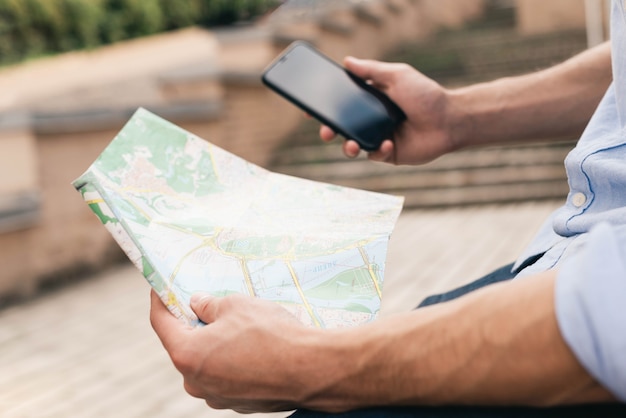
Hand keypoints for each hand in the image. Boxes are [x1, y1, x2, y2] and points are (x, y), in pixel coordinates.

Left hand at [150, 291, 325, 412]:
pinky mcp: (239, 404)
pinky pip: (227, 376)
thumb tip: (198, 304)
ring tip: (239, 325)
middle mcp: (195, 383)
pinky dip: (233, 361)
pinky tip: (254, 347)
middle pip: (185, 346)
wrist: (311, 369)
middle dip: (194, 325)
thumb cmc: (270, 334)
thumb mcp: (236, 305)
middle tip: (207, 304)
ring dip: (216, 344)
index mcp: (187, 355)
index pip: (161, 324)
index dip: (160, 302)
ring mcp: (217, 398)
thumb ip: (209, 305)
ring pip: (208, 363)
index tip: (160, 288)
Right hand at [321, 56, 459, 164]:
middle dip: (330, 129)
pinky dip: (378, 150)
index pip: (344, 103)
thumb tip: (347, 61)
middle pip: (343, 126)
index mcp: (372, 100)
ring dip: (347, 145)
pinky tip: (389, 142)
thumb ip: (372, 70)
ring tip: (350, 144)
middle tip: (325, 131)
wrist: (450, 120)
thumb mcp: (398, 75)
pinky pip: (374, 155)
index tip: (311, 109)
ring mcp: (381, 137)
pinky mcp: (391, 153)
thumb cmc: (426, 95)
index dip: (327, 106)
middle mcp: (374, 119)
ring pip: (353, 144)